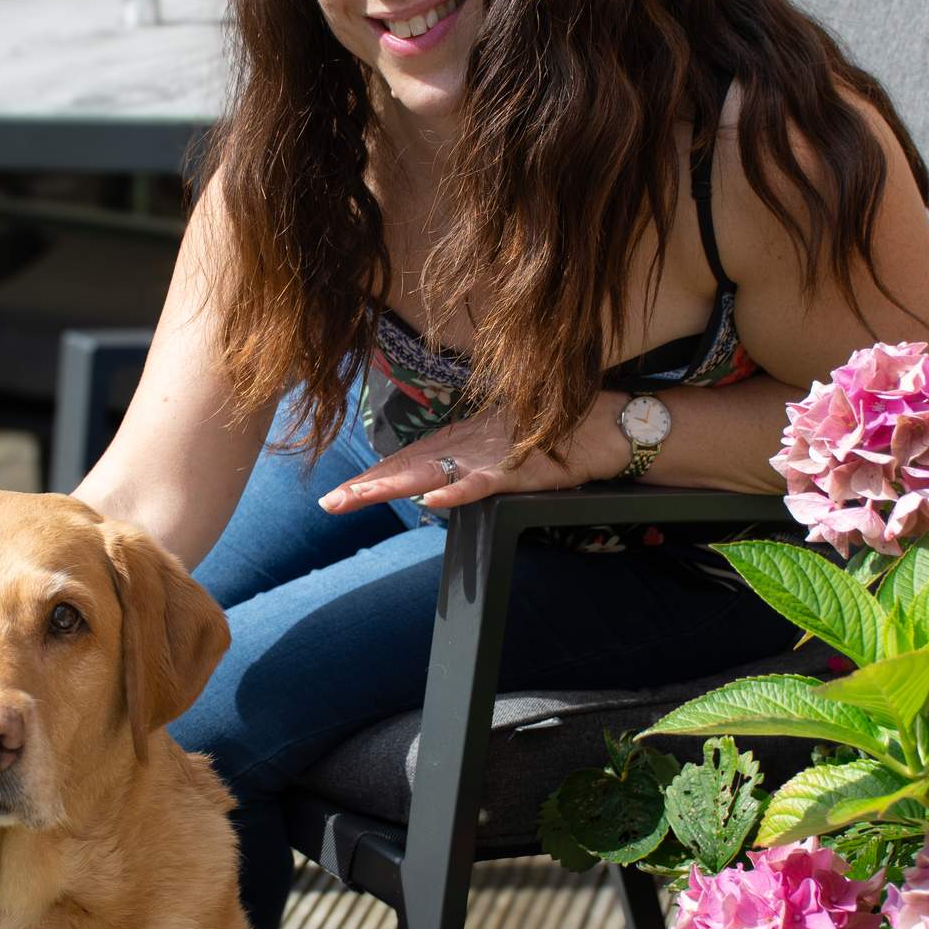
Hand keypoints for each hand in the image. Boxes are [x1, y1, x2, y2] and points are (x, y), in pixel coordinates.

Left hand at [317, 397, 626, 515]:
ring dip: (393, 486)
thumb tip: (440, 484)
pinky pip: (480, 484)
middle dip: (366, 487)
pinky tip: (433, 499)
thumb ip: (468, 464)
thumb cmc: (549, 434)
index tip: (337, 496)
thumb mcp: (498, 451)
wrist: (599, 425)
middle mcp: (463, 448)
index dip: (370, 479)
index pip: (404, 464)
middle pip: (405, 470)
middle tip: (329, 503)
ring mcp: (486, 458)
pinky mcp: (513, 470)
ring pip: (430, 474)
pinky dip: (456, 490)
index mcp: (457, 444)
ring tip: (359, 498)